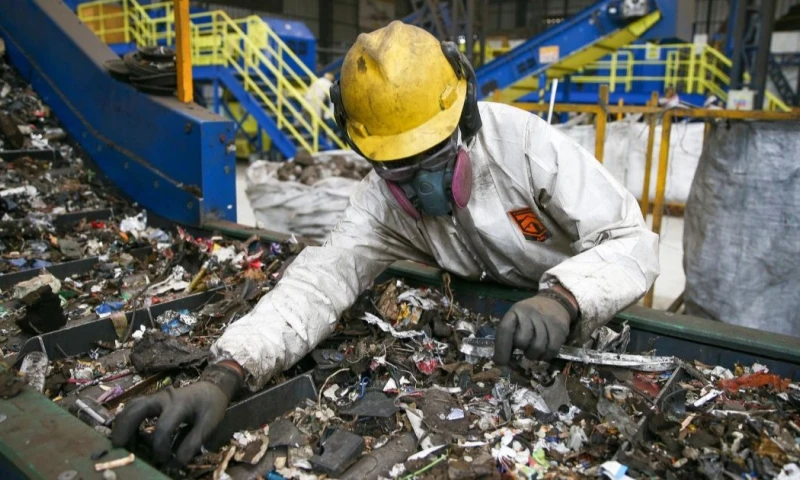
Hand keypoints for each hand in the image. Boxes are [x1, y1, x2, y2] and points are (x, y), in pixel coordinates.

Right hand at [111, 362, 242, 465]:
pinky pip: (134, 406)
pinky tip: (127, 434)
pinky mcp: (153, 400)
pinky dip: (126, 419)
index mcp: (180, 404)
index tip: (162, 460)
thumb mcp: (209, 424)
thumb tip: (176, 462)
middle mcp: (164, 398)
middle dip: (126, 428)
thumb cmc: (211, 406)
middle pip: (138, 408)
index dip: (160, 446)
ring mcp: (156, 397)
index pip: (164, 426)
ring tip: (120, 442)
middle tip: (119, 446)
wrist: (212, 387)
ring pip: (132, 405)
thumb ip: (193, 443)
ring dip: (122, 423)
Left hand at [493, 289, 577, 363]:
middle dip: (522, 349)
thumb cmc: (529, 317)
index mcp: (515, 312)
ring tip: (534, 350)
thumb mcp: (516, 320)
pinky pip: (552, 350)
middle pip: (522, 341)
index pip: (505, 330)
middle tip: (525, 347)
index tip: (501, 362)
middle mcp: (529, 313)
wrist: (554, 302)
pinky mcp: (560, 328)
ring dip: (534, 354)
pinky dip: (546, 355)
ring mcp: (546, 320)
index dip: (502, 348)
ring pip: (538, 347)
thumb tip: (501, 362)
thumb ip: (508, 336)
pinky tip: (544, 352)